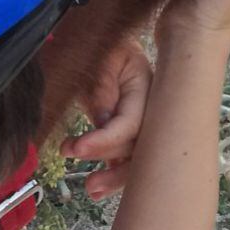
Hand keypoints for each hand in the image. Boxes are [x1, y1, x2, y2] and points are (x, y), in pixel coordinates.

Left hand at [60, 37, 152, 200]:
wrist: (106, 39)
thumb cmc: (100, 45)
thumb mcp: (98, 58)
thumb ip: (101, 86)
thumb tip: (104, 121)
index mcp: (146, 83)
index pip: (131, 121)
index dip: (105, 139)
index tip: (76, 148)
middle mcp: (153, 105)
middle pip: (142, 146)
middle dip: (118, 171)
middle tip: (90, 186)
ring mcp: (147, 118)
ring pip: (139, 156)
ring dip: (116, 177)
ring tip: (91, 190)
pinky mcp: (135, 129)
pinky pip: (130, 155)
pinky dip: (115, 171)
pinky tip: (99, 188)